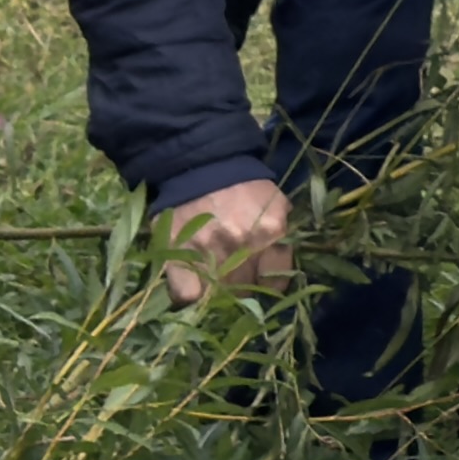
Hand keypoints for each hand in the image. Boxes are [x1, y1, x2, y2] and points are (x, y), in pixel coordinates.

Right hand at [156, 177, 298, 303]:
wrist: (200, 163)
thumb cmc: (241, 185)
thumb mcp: (273, 203)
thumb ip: (280, 234)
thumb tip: (278, 266)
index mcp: (271, 231)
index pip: (275, 282)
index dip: (266, 286)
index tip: (258, 282)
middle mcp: (244, 245)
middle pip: (246, 291)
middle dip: (241, 289)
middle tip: (232, 280)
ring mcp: (209, 252)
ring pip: (218, 295)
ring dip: (216, 293)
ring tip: (213, 284)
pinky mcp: (178, 255)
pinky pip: (186, 295)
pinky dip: (189, 296)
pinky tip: (191, 289)